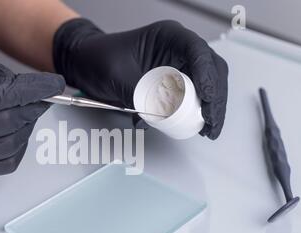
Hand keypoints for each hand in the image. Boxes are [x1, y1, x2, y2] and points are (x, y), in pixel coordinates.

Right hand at [0, 52, 64, 181]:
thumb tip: (22, 86)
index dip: (31, 89)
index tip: (54, 84)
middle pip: (7, 123)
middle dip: (33, 108)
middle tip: (42, 98)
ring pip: (9, 147)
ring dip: (27, 129)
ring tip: (27, 114)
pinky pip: (1, 167)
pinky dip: (17, 149)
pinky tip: (16, 135)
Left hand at [54, 19, 227, 138]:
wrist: (85, 64)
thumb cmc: (98, 59)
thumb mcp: (117, 75)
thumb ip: (141, 92)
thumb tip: (163, 113)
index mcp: (168, 36)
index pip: (198, 53)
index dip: (208, 77)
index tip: (207, 100)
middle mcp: (178, 49)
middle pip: (211, 70)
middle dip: (215, 98)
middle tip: (210, 123)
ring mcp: (177, 65)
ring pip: (207, 84)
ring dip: (210, 107)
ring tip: (207, 129)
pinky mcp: (173, 82)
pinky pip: (191, 96)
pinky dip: (194, 112)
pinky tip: (194, 126)